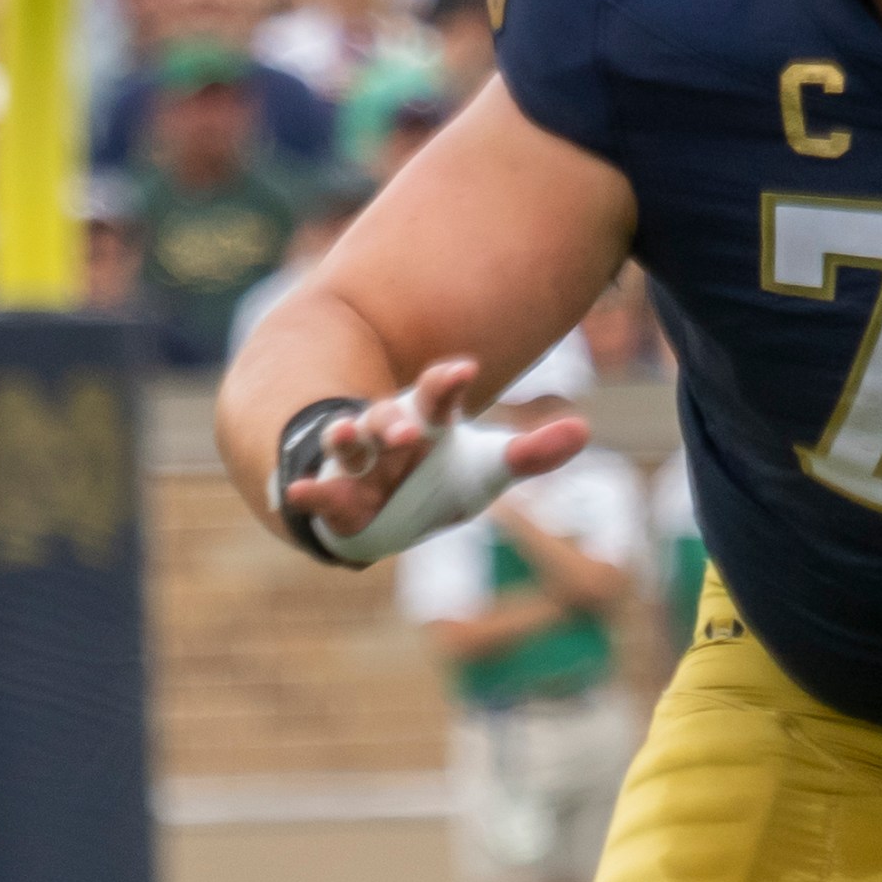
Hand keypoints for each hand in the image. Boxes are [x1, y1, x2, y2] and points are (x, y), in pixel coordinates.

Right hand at [281, 357, 588, 537]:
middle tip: (411, 429)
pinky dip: (307, 493)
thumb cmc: (435, 480)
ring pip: (347, 444)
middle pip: (390, 417)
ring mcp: (354, 465)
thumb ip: (531, 453)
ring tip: (349, 432)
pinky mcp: (331, 499)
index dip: (447, 382)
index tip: (465, 369)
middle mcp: (387, 434)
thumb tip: (584, 430)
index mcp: (428, 421)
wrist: (380, 513)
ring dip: (347, 438)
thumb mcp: (485, 470)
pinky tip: (298, 494)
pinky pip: (316, 494)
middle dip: (397, 419)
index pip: (438, 395)